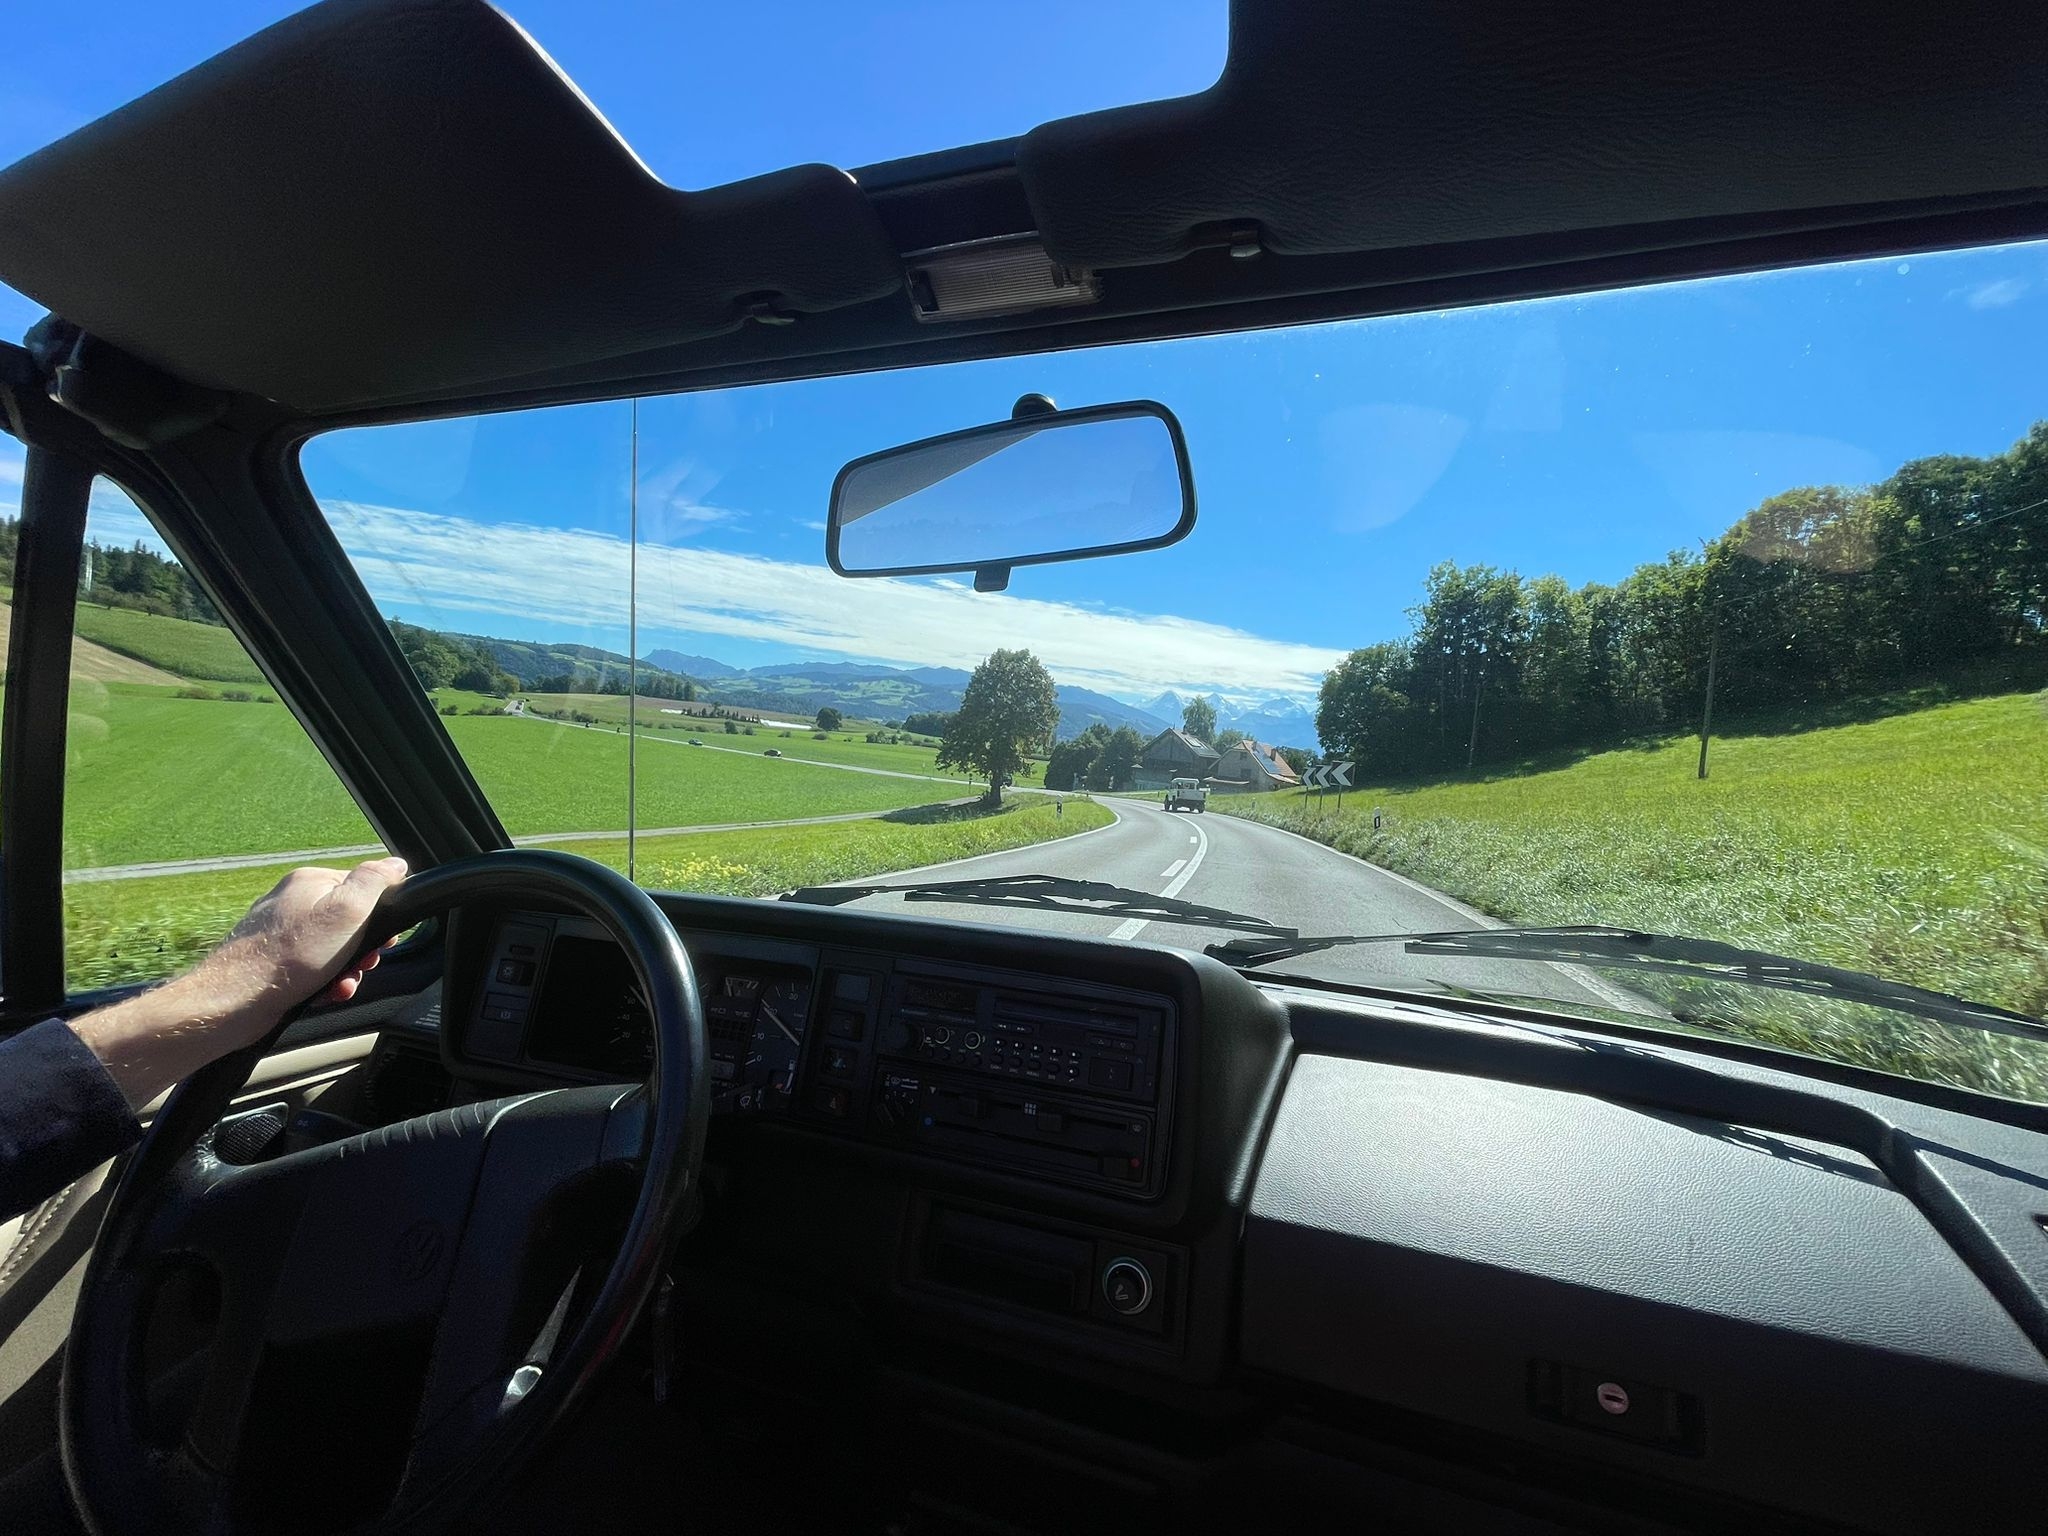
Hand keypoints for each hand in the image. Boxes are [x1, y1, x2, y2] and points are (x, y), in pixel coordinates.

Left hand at [205, 856, 410, 1016]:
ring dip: (346, 972)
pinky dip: (324, 983)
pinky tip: (323, 994)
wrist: (234, 1002)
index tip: (383, 941)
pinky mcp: (273, 961)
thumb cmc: (288, 957)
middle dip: (362, 950)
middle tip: (361, 965)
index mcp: (309, 881)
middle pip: (348, 922)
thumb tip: (396, 863)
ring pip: (332, 950)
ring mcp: (280, 933)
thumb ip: (374, 882)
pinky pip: (312, 969)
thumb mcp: (346, 911)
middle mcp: (292, 902)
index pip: (362, 887)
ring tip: (340, 986)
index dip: (379, 916)